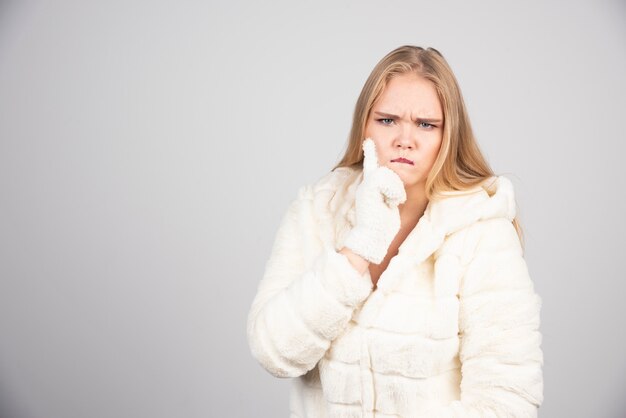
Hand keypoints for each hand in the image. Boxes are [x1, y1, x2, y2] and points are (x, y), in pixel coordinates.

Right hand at [342, 138, 405, 264]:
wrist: (372, 238)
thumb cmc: (381, 227)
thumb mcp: (388, 206)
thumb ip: (390, 194)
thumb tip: (398, 190)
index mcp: (370, 187)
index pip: (370, 165)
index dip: (370, 153)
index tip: (369, 140)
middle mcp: (366, 184)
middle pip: (387, 171)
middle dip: (395, 186)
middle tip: (392, 203)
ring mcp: (366, 186)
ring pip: (389, 175)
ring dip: (396, 191)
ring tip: (391, 204)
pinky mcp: (368, 188)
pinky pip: (388, 181)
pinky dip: (394, 193)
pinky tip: (390, 204)